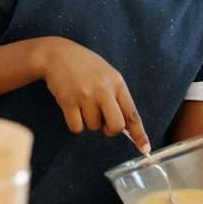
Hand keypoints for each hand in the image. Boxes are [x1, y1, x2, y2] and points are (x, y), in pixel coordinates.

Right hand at [39, 38, 149, 152]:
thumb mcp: (107, 74)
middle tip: (103, 122)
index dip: (139, 134)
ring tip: (82, 103)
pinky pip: (77, 127)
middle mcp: (103, 89)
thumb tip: (124, 126)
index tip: (145, 149)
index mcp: (117, 82)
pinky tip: (72, 108)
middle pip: (116, 126)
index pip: (132, 113)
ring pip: (94, 127)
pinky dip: (75, 123)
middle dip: (110, 130)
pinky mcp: (68, 101)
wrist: (57, 54)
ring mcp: (85, 95)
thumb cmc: (85, 66)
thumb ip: (116, 96)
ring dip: (88, 121)